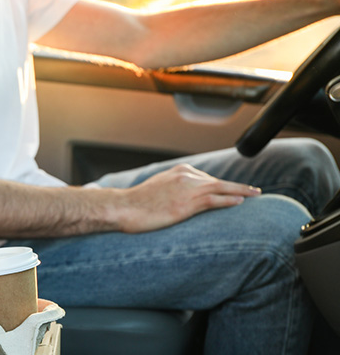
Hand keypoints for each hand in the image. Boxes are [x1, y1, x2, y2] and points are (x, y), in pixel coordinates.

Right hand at [116, 164, 260, 232]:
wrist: (124, 207)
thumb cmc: (137, 203)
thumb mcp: (157, 188)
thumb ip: (173, 188)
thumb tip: (181, 198)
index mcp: (179, 171)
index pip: (207, 178)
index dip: (222, 187)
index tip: (234, 192)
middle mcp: (185, 176)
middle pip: (218, 181)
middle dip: (237, 186)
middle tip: (254, 191)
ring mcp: (187, 189)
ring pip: (221, 188)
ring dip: (241, 191)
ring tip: (255, 195)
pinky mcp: (186, 204)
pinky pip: (214, 200)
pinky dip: (229, 200)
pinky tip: (240, 202)